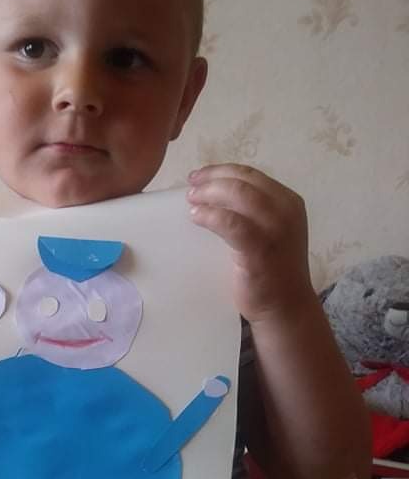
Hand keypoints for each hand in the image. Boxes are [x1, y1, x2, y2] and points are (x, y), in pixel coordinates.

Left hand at [187, 163, 313, 322]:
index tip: (199, 177)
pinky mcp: (260, 249)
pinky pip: (230, 223)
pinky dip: (210, 216)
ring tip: (191, 201)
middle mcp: (286, 210)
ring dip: (209, 194)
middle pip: (242, 181)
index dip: (221, 171)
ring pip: (238, 195)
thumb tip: (212, 195)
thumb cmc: (270, 271)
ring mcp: (275, 229)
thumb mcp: (268, 231)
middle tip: (191, 188)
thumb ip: (251, 212)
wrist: (285, 307)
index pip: (251, 175)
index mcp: (288, 201)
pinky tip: (196, 218)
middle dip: (212, 179)